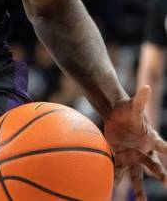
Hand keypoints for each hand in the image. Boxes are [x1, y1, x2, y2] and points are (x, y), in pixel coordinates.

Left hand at [104, 85, 166, 199]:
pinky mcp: (120, 158)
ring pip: (138, 175)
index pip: (163, 148)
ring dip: (139, 188)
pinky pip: (119, 170)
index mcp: (150, 139)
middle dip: (160, 175)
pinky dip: (117, 180)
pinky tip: (114, 190)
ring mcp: (133, 156)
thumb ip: (141, 99)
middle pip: (154, 166)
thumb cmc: (128, 110)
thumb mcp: (134, 105)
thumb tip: (146, 87)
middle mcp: (144, 151)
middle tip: (166, 184)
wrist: (117, 116)